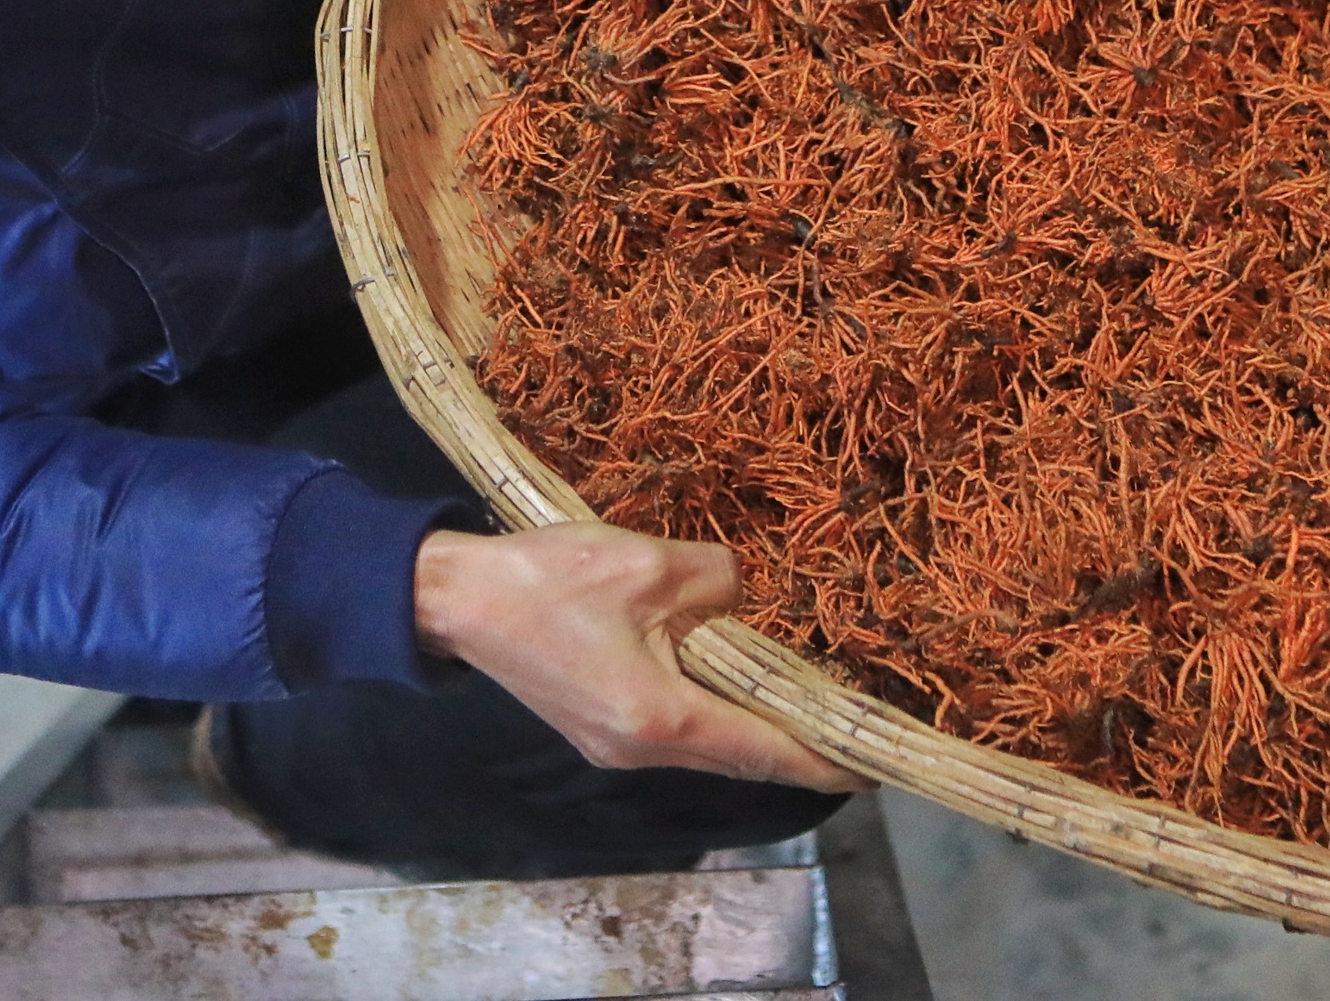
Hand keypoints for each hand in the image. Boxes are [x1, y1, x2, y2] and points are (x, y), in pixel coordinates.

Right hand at [415, 523, 863, 793]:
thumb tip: (739, 596)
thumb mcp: (647, 565)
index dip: (824, 757)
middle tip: (850, 718)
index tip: (874, 764)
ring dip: (753, 721)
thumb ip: (715, 580)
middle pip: (740, 755)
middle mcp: (642, 751)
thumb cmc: (548, 580)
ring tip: (803, 692)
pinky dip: (714, 708)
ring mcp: (615, 746)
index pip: (765, 750)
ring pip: (708, 742)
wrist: (455, 600)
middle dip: (795, 739)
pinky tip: (733, 673)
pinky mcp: (598, 728)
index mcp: (661, 719)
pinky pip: (676, 727)